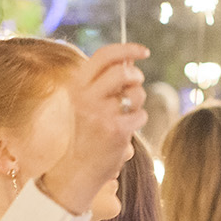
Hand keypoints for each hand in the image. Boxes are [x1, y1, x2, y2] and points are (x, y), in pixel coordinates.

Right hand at [40, 43, 148, 214]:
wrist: (76, 171)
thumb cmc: (85, 134)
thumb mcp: (85, 102)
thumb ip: (103, 81)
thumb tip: (130, 60)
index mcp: (77, 86)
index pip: (104, 55)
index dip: (128, 49)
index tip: (144, 51)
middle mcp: (86, 97)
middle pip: (123, 71)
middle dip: (136, 77)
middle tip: (135, 85)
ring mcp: (101, 114)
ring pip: (136, 93)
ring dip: (137, 102)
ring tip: (125, 114)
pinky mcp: (116, 130)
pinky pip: (140, 115)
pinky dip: (138, 121)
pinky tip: (125, 130)